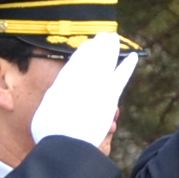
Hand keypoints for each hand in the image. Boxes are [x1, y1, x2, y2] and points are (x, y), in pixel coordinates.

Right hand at [29, 29, 138, 151]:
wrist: (67, 142)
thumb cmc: (50, 133)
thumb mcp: (45, 112)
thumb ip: (53, 101)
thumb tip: (56, 100)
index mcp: (62, 82)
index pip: (74, 63)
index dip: (82, 53)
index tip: (87, 45)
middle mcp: (79, 79)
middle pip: (91, 57)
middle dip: (98, 45)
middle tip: (104, 35)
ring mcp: (95, 85)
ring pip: (105, 61)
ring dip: (110, 48)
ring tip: (114, 37)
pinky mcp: (110, 96)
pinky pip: (121, 76)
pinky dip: (128, 66)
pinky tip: (134, 56)